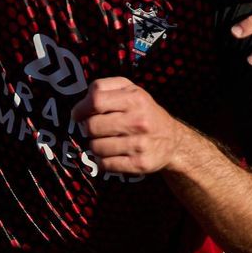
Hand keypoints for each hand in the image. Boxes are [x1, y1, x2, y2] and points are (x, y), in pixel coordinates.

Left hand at [72, 77, 192, 175]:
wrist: (173, 140)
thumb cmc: (144, 112)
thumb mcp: (131, 90)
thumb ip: (104, 87)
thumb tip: (80, 106)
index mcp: (135, 99)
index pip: (96, 101)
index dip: (81, 108)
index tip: (78, 114)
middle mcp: (139, 121)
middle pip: (92, 126)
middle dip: (89, 129)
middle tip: (97, 129)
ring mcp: (139, 144)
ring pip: (96, 147)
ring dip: (96, 146)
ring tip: (107, 141)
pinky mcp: (139, 164)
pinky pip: (105, 164)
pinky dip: (103, 161)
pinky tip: (112, 155)